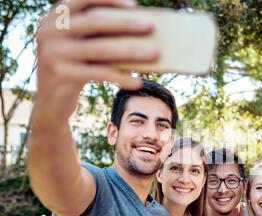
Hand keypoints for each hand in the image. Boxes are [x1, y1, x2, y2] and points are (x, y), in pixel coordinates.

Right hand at [35, 0, 158, 116]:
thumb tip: (141, 31)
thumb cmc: (76, 68)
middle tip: (150, 27)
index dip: (109, 0)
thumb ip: (99, 35)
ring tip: (154, 54)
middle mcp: (49, 30)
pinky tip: (137, 82)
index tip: (134, 5)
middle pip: (94, 21)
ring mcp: (52, 53)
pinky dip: (121, 77)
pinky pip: (98, 73)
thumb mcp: (81, 47)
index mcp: (55, 17)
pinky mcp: (60, 75)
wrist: (51, 100)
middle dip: (125, 23)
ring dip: (130, 51)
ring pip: (99, 49)